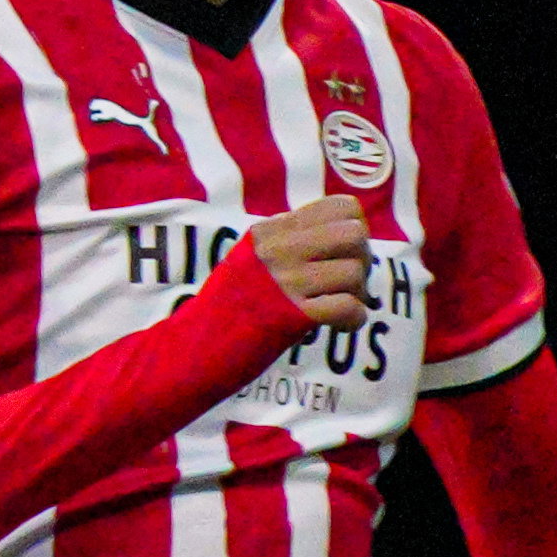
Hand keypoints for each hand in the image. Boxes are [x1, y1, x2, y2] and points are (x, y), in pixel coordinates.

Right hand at [239, 193, 372, 328]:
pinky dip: (354, 319)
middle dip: (362, 260)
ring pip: (354, 272)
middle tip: (347, 283)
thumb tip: (337, 235)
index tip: (343, 254)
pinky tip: (341, 327)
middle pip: (353, 234)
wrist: (193, 349)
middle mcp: (278, 249)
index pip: (340, 207)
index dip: (355, 229)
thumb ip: (285, 242)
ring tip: (342, 308)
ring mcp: (284, 282)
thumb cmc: (226, 309)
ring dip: (359, 294)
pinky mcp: (291, 317)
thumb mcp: (248, 259)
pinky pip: (348, 307)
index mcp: (270, 231)